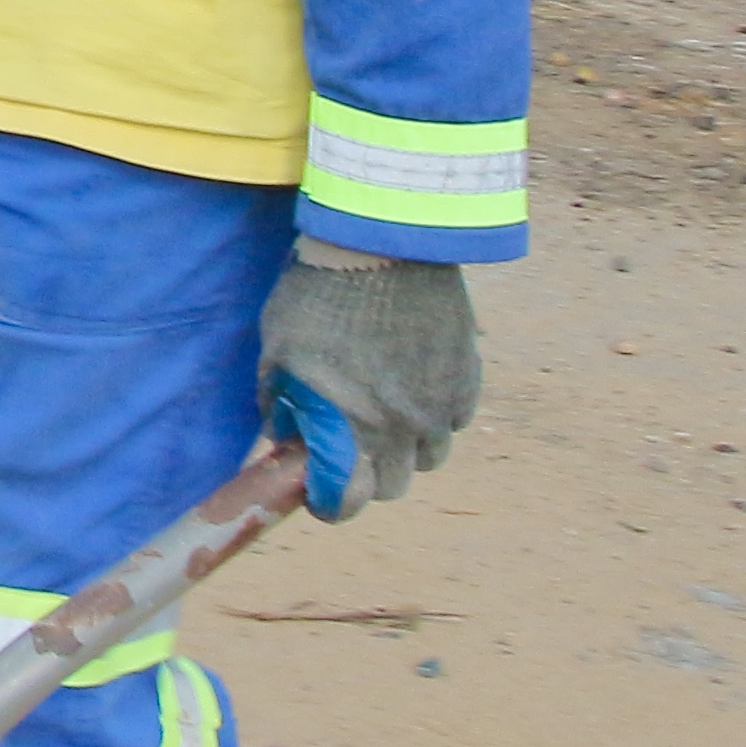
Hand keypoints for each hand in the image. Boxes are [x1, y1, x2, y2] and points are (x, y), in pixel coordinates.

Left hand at [259, 244, 481, 520]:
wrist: (383, 242)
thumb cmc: (320, 293)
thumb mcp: (278, 348)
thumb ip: (278, 399)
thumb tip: (281, 431)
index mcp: (352, 427)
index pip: (347, 500)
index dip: (330, 504)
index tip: (318, 494)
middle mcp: (403, 427)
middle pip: (393, 486)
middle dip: (367, 478)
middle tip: (348, 450)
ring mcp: (440, 402)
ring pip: (431, 457)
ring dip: (406, 449)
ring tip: (384, 418)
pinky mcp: (467, 375)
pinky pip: (455, 419)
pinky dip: (436, 416)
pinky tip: (413, 388)